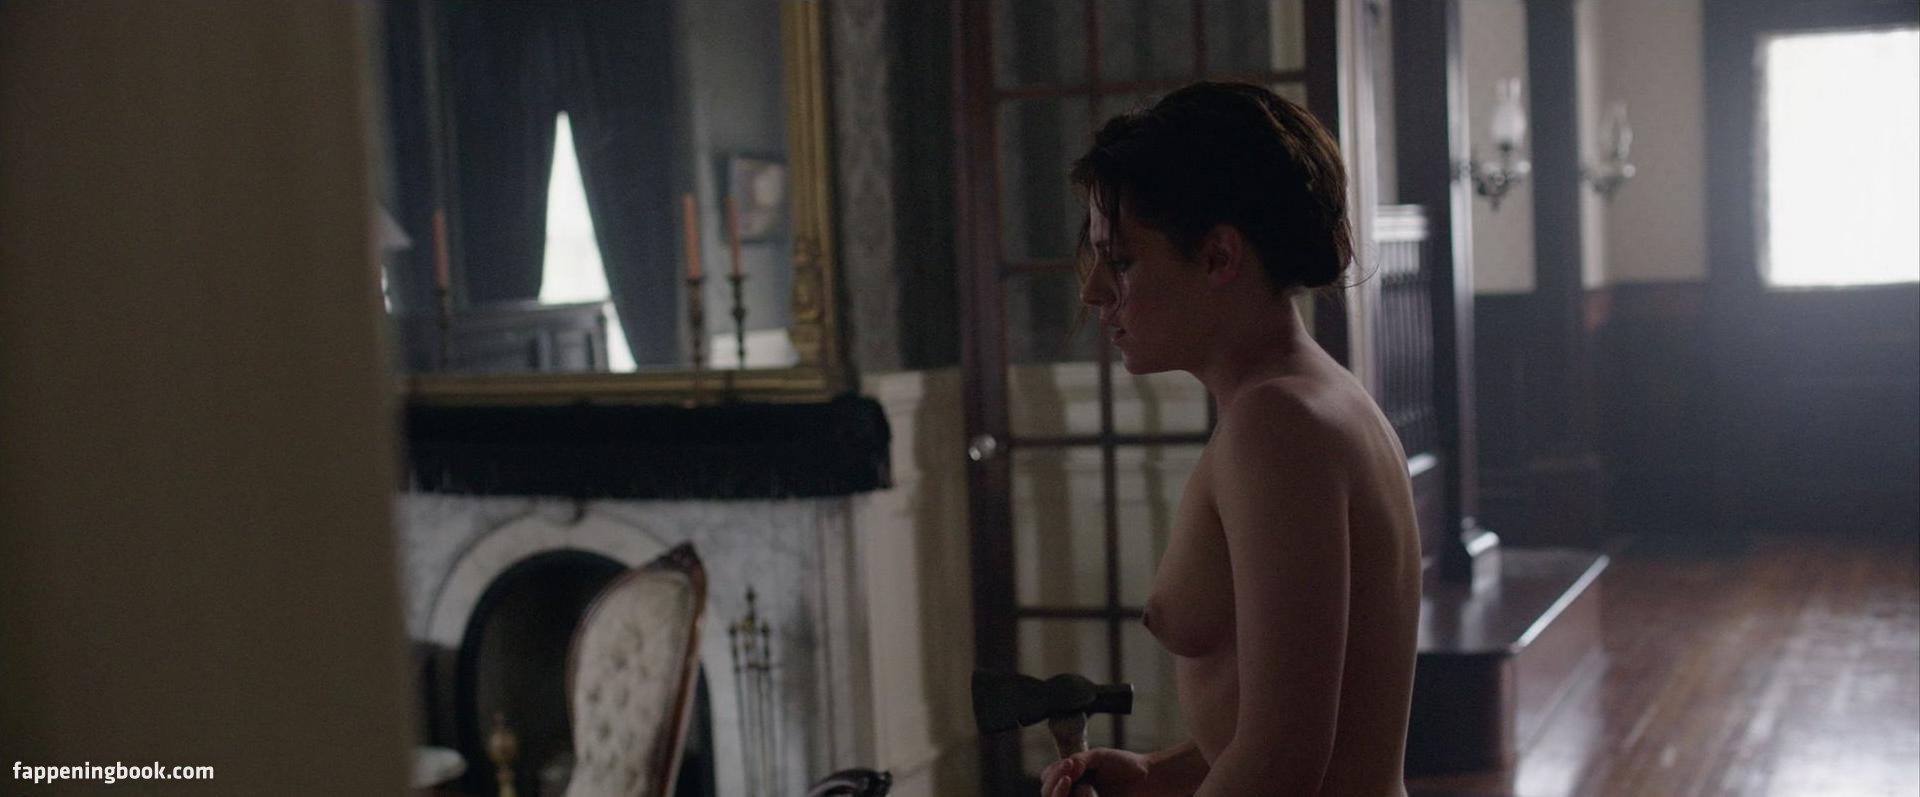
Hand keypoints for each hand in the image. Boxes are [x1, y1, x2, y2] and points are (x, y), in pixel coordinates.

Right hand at [1038, 748, 1152, 796]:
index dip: (1053, 775)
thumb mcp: (1098, 756)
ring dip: (1068, 795)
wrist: (1150, 778)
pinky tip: (1092, 796)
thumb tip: (1065, 772)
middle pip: (1048, 795)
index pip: (1047, 780)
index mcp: (1071, 778)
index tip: (1070, 764)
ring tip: (1088, 788)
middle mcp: (1073, 793)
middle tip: (1070, 776)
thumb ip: (1079, 760)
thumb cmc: (1124, 765)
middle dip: (1056, 787)